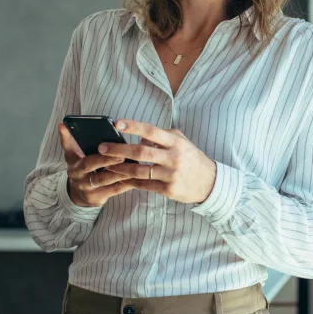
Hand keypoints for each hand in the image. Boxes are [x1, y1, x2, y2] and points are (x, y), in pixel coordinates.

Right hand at [57, 123, 134, 207]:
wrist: (80, 193)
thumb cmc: (82, 167)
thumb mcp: (73, 154)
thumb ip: (69, 140)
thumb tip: (62, 124)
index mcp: (72, 161)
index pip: (71, 148)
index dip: (71, 140)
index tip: (88, 138)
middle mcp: (77, 175)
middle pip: (90, 164)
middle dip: (106, 159)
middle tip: (121, 153)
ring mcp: (86, 188)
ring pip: (104, 179)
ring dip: (119, 172)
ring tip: (134, 164)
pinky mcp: (97, 198)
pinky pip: (114, 190)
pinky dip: (126, 183)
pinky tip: (136, 176)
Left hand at [100, 120, 216, 203]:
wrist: (210, 182)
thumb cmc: (191, 158)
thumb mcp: (181, 142)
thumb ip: (162, 136)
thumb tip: (140, 137)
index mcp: (175, 142)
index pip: (151, 131)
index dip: (133, 126)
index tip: (117, 124)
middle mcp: (173, 157)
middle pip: (141, 152)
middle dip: (119, 150)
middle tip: (102, 147)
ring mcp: (171, 174)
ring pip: (140, 171)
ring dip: (120, 169)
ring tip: (107, 166)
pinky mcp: (169, 190)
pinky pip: (145, 185)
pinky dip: (131, 182)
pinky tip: (120, 179)